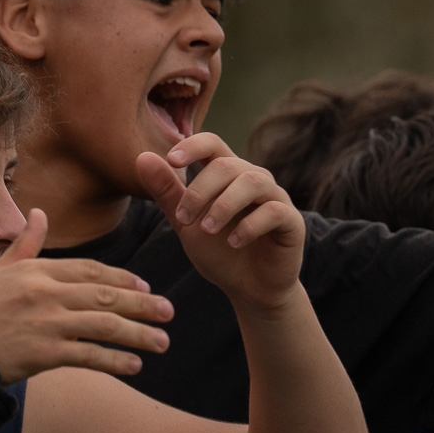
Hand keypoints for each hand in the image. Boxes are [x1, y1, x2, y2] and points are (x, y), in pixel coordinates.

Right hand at [0, 210, 172, 381]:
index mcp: (37, 271)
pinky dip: (115, 360)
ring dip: (138, 334)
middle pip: (105, 296)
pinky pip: (89, 355)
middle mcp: (45, 294)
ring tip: (161, 342)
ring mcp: (46, 323)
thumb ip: (25, 243)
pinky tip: (135, 365)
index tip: (145, 287)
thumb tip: (39, 213)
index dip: (122, 279)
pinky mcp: (44, 353)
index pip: (91, 271)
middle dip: (142, 304)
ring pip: (104, 325)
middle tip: (168, 312)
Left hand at [136, 134, 304, 311]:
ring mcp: (275, 198)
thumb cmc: (218, 251)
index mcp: (228, 175)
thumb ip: (167, 192)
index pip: (212, 144)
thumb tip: (142, 157)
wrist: (249, 288)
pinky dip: (250, 226)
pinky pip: (273, 211)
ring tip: (207, 230)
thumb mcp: (185, 223)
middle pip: (227, 165)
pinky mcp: (291, 222)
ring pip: (253, 182)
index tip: (172, 160)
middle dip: (200, 190)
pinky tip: (233, 243)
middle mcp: (254, 179)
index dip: (193, 145)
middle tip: (183, 219)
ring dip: (224, 205)